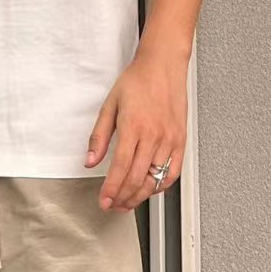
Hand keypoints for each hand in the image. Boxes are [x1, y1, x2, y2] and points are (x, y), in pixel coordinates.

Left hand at [84, 43, 188, 210]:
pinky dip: (161, 186)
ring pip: (155, 179)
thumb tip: (89, 161)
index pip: (120, 167)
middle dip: (123, 197)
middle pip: (137, 178)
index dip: (111, 189)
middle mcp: (154, 135)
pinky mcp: (181, 141)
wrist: (163, 66)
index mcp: (133, 126)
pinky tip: (150, 189)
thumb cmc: (137, 81)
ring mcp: (170, 139)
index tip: (104, 201)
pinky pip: (173, 172)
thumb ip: (99, 136)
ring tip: (128, 202)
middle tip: (113, 205)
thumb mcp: (109, 105)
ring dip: (140, 195)